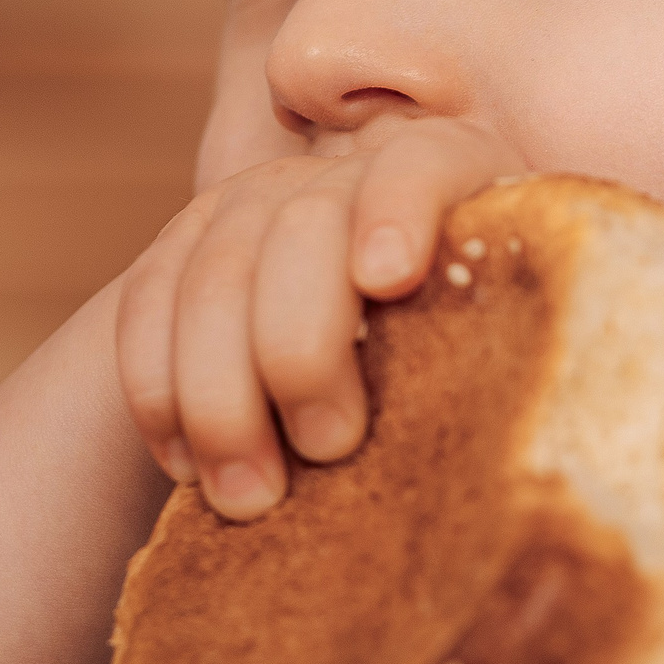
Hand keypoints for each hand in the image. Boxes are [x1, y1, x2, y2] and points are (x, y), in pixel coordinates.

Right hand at [115, 116, 523, 516]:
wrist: (389, 326)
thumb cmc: (477, 348)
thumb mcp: (509, 336)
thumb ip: (505, 352)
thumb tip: (518, 444)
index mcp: (444, 174)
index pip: (417, 166)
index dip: (399, 210)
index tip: (390, 278)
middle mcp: (339, 175)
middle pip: (301, 228)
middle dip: (301, 345)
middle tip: (328, 448)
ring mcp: (251, 203)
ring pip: (213, 279)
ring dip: (220, 397)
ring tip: (251, 497)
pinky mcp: (183, 246)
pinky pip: (146, 308)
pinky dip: (158, 392)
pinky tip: (185, 466)